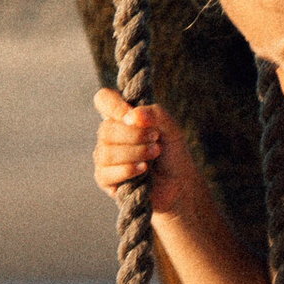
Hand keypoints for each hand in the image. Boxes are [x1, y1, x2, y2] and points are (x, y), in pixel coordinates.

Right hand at [93, 88, 207, 225]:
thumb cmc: (172, 152)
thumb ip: (156, 114)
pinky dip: (127, 170)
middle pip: (106, 129)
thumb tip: (133, 115)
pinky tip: (143, 170)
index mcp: (121, 117)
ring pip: (106, 152)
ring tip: (155, 153)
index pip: (103, 100)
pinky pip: (106, 173)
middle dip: (135, 135)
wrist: (179, 183)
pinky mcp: (105, 180)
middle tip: (156, 138)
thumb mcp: (172, 128)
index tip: (133, 116)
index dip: (114, 105)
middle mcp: (109, 136)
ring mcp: (104, 158)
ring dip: (135, 152)